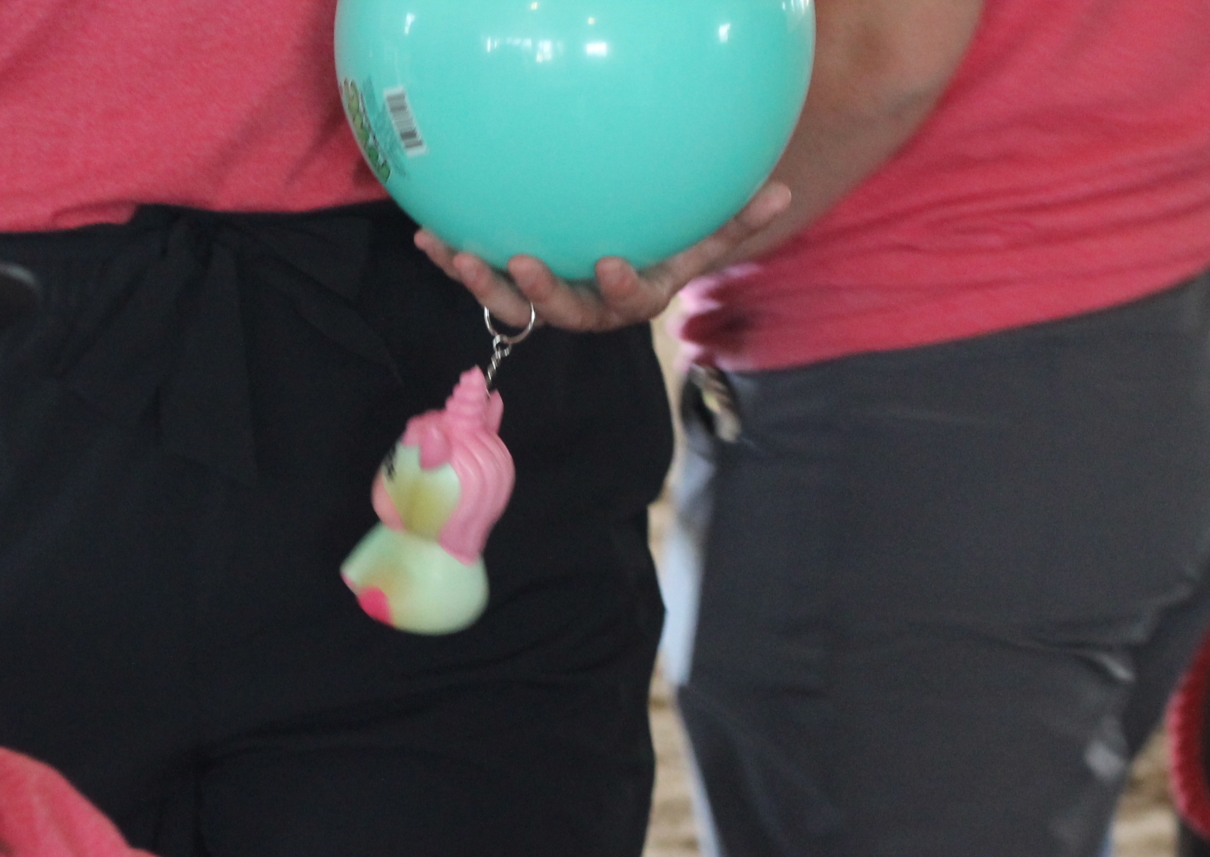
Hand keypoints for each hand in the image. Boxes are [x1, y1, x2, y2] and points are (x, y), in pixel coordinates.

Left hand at [412, 182, 791, 333]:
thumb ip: (737, 221)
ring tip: (457, 253)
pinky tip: (428, 233)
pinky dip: (453, 260)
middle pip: (560, 312)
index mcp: (632, 299)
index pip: (627, 302)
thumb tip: (782, 192)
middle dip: (538, 291)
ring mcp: (546, 303)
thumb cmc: (667, 251)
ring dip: (482, 281)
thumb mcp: (701, 240)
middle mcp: (586, 309)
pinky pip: (479, 280)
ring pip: (511, 305)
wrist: (624, 268)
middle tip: (519, 262)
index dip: (617, 285)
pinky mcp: (511, 292)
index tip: (609, 262)